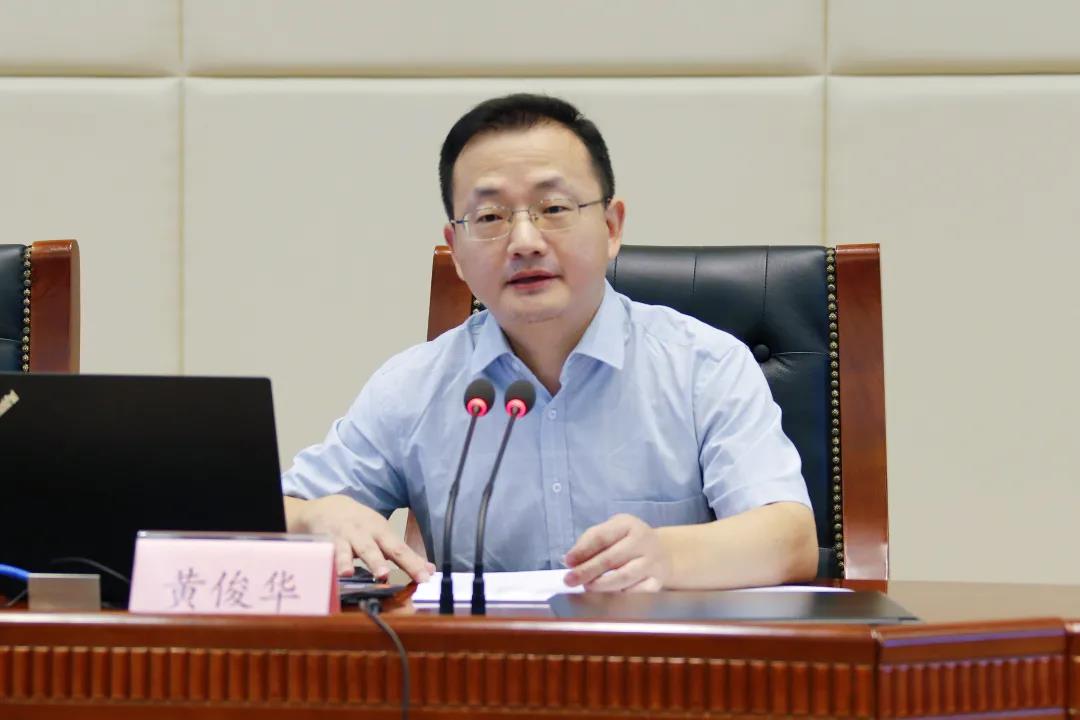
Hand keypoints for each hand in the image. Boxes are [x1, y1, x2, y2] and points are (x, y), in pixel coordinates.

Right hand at [285, 495, 434, 582]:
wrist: (328, 508)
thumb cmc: (361, 526)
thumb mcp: (383, 535)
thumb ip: (403, 554)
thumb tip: (429, 570)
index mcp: (381, 532)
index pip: (399, 549)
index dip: (412, 564)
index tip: (424, 578)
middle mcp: (363, 533)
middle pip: (373, 548)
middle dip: (377, 562)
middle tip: (383, 576)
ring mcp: (342, 537)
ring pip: (345, 550)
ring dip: (345, 561)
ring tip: (348, 572)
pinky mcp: (324, 542)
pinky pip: (325, 553)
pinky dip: (325, 562)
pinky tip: (325, 571)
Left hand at [562, 514, 670, 591]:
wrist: (663, 553)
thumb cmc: (628, 542)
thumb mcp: (611, 531)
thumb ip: (590, 542)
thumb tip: (571, 561)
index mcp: (628, 524)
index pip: (601, 537)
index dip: (582, 550)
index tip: (567, 561)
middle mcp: (643, 541)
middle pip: (611, 558)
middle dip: (587, 571)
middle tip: (570, 580)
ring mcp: (652, 562)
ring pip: (623, 576)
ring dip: (601, 584)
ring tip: (587, 587)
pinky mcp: (657, 582)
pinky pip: (635, 592)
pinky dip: (619, 595)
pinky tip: (608, 595)